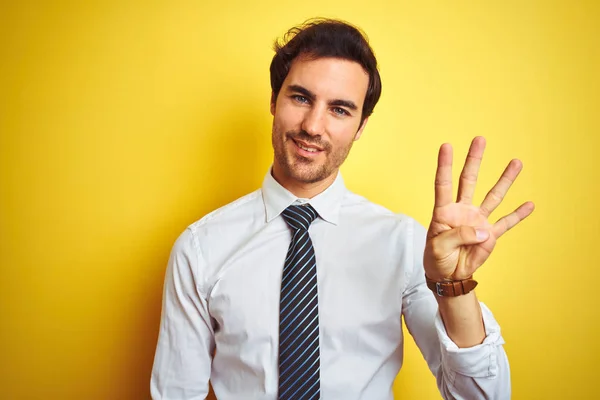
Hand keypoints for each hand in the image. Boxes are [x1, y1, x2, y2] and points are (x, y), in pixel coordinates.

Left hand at [423, 136, 534, 280]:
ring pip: (493, 196)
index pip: (443, 184)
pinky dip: (518, 215)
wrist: (448, 275)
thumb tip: (483, 230)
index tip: (446, 145)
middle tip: (480, 139)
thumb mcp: (438, 248)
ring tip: (516, 162)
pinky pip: (506, 223)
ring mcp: (478, 221)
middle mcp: (462, 211)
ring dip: (505, 180)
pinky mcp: (489, 236)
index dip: (444, 165)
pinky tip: (529, 204)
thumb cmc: (436, 258)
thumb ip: (457, 236)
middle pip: (469, 180)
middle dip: (474, 160)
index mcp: (444, 211)